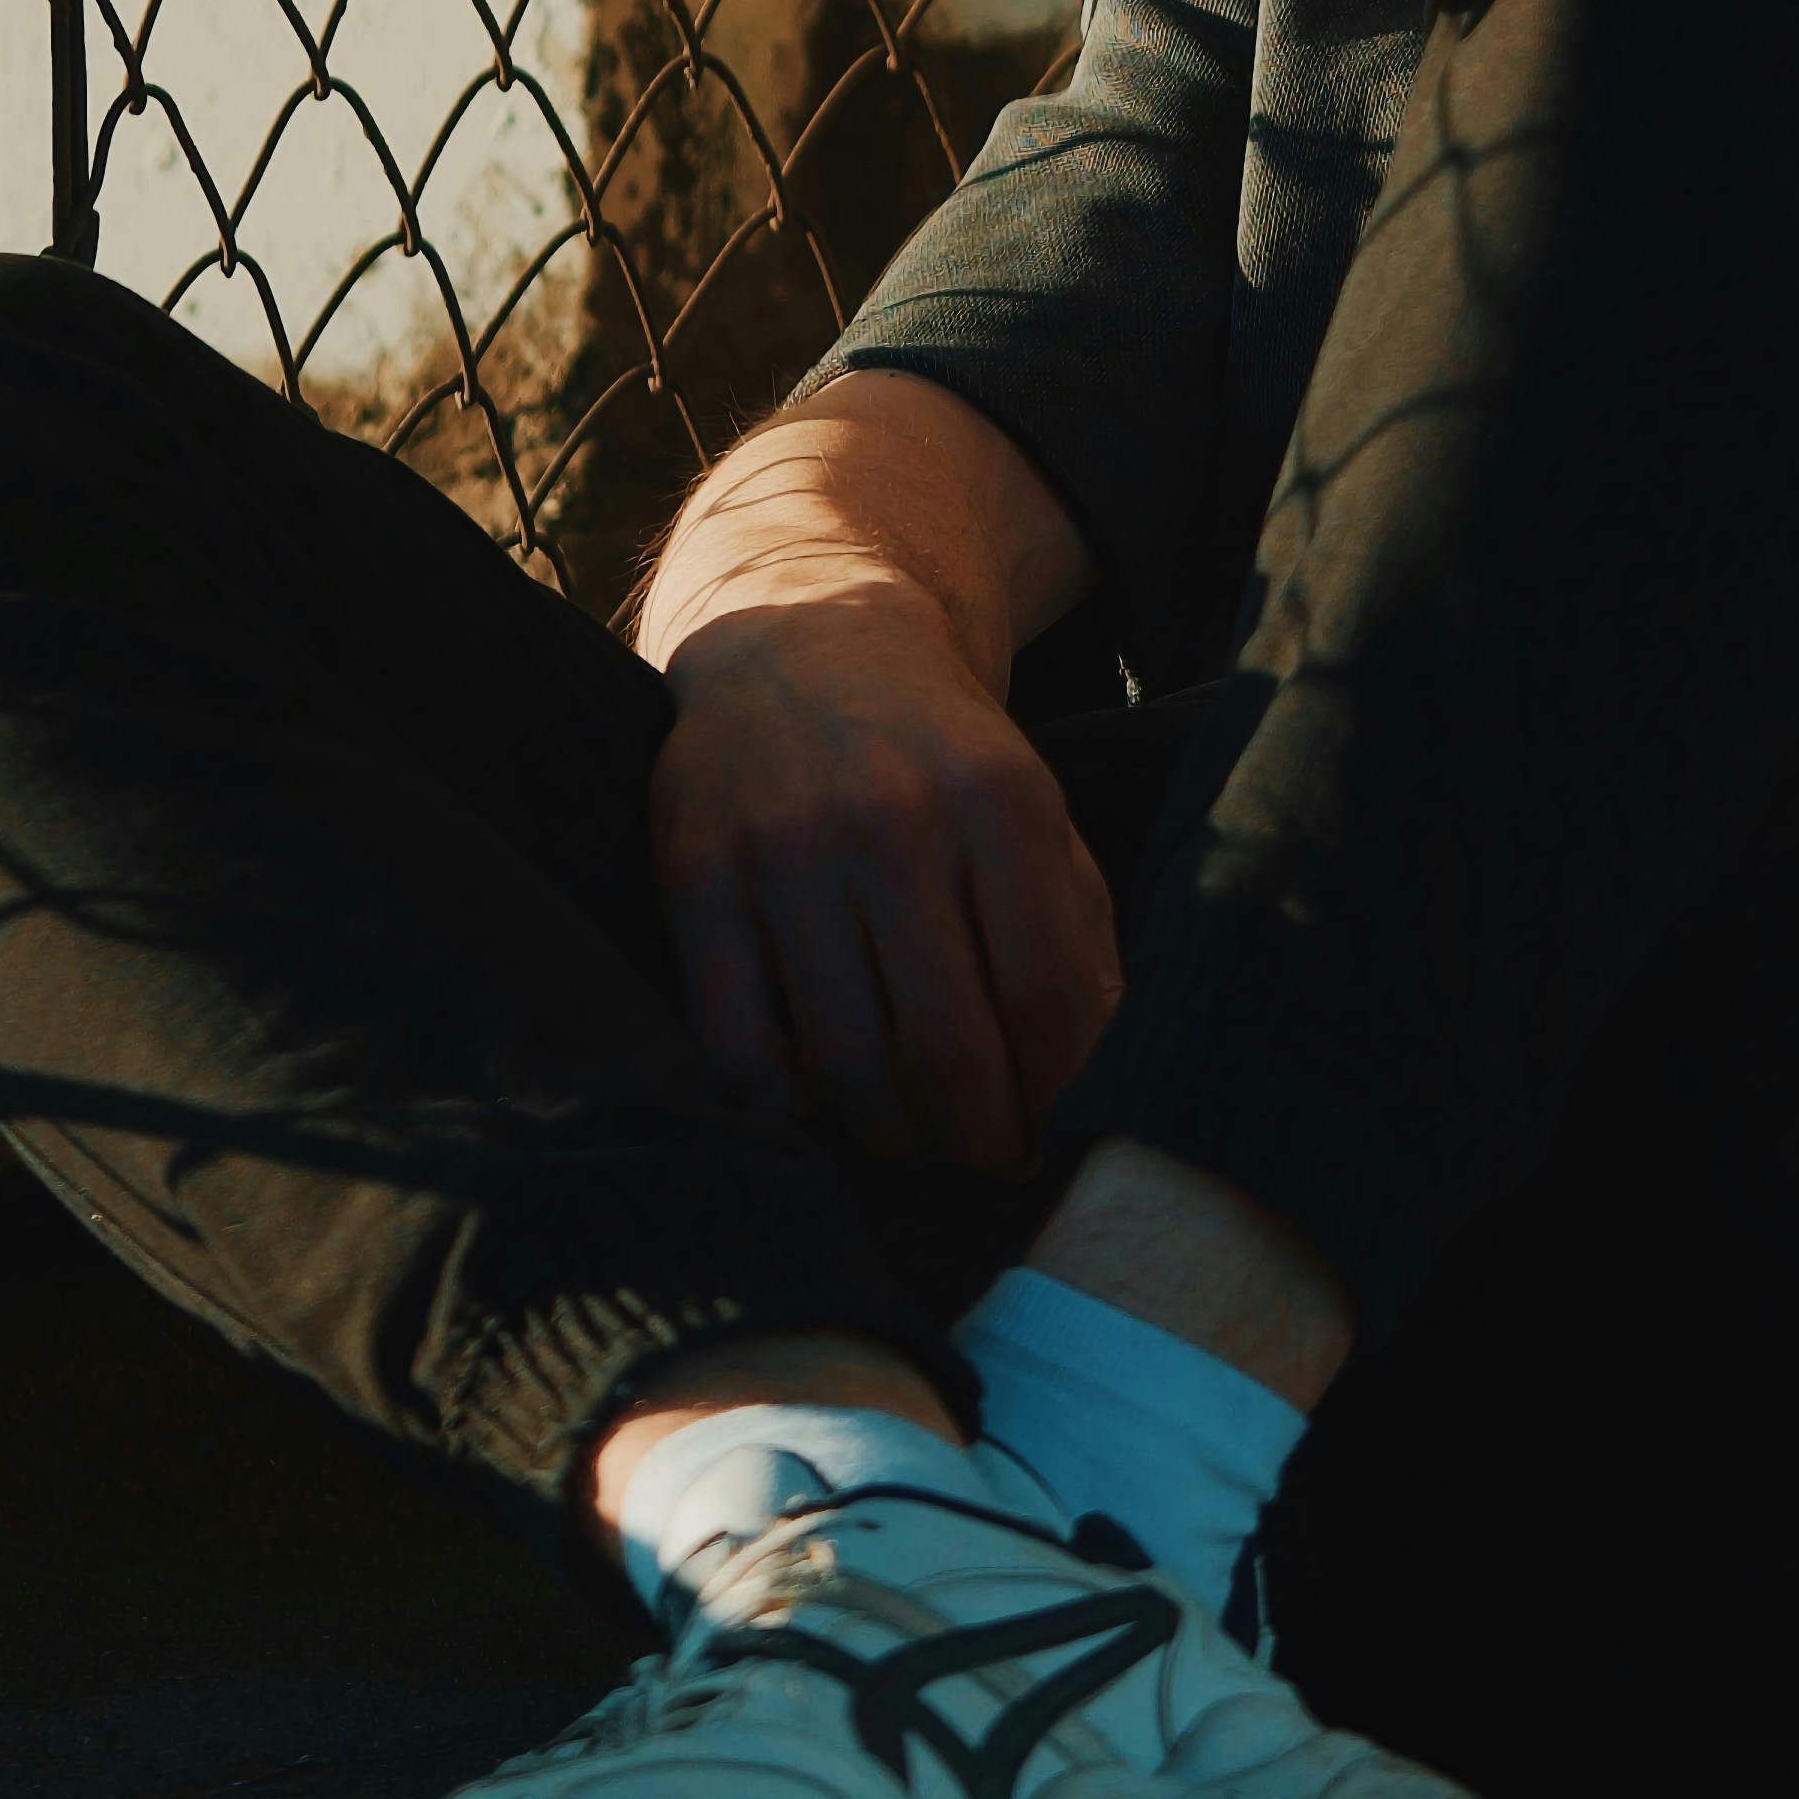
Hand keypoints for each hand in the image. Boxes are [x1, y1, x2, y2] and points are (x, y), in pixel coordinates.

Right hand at [647, 586, 1122, 1171]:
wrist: (800, 639)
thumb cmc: (937, 756)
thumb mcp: (1035, 810)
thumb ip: (1077, 932)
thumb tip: (1101, 1074)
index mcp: (1000, 800)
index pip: (1045, 996)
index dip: (1058, 1095)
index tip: (1057, 1136)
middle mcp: (892, 821)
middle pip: (947, 1047)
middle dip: (980, 1138)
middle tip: (988, 1158)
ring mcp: (784, 850)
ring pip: (845, 1061)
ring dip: (891, 1134)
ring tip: (914, 1136)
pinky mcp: (696, 877)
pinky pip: (737, 1043)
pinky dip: (784, 1103)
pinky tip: (818, 1100)